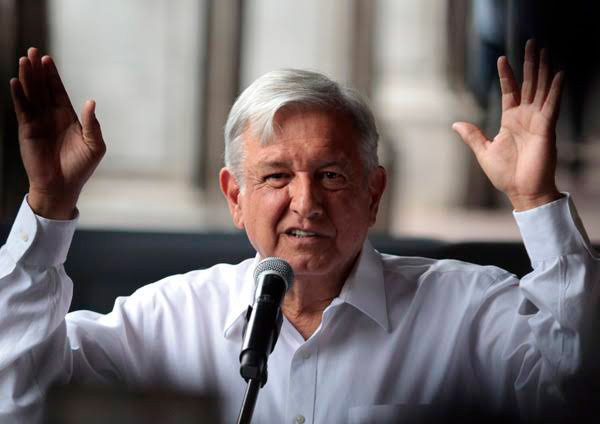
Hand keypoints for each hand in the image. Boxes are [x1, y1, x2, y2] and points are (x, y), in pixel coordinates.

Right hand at [9, 47, 104, 218]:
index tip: (47, 59)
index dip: (52, 76)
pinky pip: (22, 109)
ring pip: (31, 94)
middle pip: (42, 88)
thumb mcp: (94, 145)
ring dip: (27, 77)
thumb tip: (91, 102)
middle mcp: (51, 117)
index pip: (58, 91)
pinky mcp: (28, 130)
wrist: (63, 186)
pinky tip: (15, 82)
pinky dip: (19, 95)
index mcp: (67, 118)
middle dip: (37, 70)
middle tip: (32, 51)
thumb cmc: (81, 168)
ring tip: (24, 60)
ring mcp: (38, 122)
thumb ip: (92, 124)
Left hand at [453, 40, 563, 210]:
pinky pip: (552, 106)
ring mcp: (537, 121)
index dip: (507, 75)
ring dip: (543, 71)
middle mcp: (526, 117)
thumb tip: (455, 124)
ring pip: (541, 90)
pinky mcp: (546, 129)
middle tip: (531, 44)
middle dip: (529, 64)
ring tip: (544, 51)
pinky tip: (558, 75)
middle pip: (528, 85)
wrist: (521, 191)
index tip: (503, 58)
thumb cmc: (505, 174)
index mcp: (510, 121)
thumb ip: (472, 136)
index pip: (509, 91)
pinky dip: (555, 91)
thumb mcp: (484, 151)